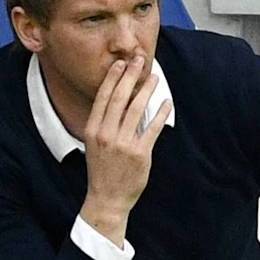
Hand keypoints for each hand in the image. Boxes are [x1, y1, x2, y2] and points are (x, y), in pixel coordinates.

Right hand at [78, 56, 170, 244]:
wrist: (106, 198)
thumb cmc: (102, 170)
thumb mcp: (94, 144)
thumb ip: (104, 123)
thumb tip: (118, 100)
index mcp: (93, 130)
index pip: (103, 98)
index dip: (112, 78)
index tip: (120, 64)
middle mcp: (106, 135)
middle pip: (120, 98)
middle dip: (130, 76)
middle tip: (138, 61)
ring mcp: (123, 144)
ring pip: (137, 109)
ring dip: (147, 90)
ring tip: (155, 78)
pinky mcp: (140, 154)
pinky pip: (152, 129)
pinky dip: (161, 114)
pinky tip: (167, 102)